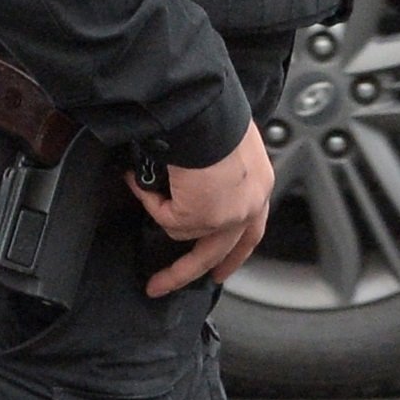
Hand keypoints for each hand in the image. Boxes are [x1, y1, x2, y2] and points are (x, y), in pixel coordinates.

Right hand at [135, 125, 274, 296]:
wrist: (204, 114)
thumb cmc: (213, 118)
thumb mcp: (225, 145)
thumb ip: (215, 172)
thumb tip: (186, 182)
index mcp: (258, 185)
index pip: (250, 229)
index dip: (232, 253)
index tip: (219, 273)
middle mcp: (249, 205)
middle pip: (217, 251)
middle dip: (184, 272)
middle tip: (160, 285)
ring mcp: (227, 216)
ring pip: (181, 232)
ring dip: (158, 210)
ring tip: (142, 180)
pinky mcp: (201, 218)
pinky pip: (164, 219)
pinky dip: (149, 200)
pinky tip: (141, 179)